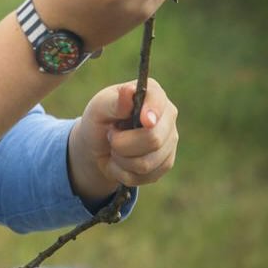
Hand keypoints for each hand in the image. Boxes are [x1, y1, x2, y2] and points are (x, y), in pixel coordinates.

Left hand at [68, 79, 178, 202]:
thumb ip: (114, 101)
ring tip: (115, 148)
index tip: (144, 121)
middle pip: (154, 139)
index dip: (152, 112)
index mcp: (153, 94)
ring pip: (147, 163)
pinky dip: (124, 172)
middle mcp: (167, 116)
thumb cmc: (99, 120)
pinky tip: (121, 161)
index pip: (159, 101)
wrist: (98, 147)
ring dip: (121, 160)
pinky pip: (146, 176)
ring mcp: (170, 140)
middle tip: (111, 136)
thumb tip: (129, 91)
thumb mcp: (98, 108)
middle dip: (122, 144)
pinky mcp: (166, 163)